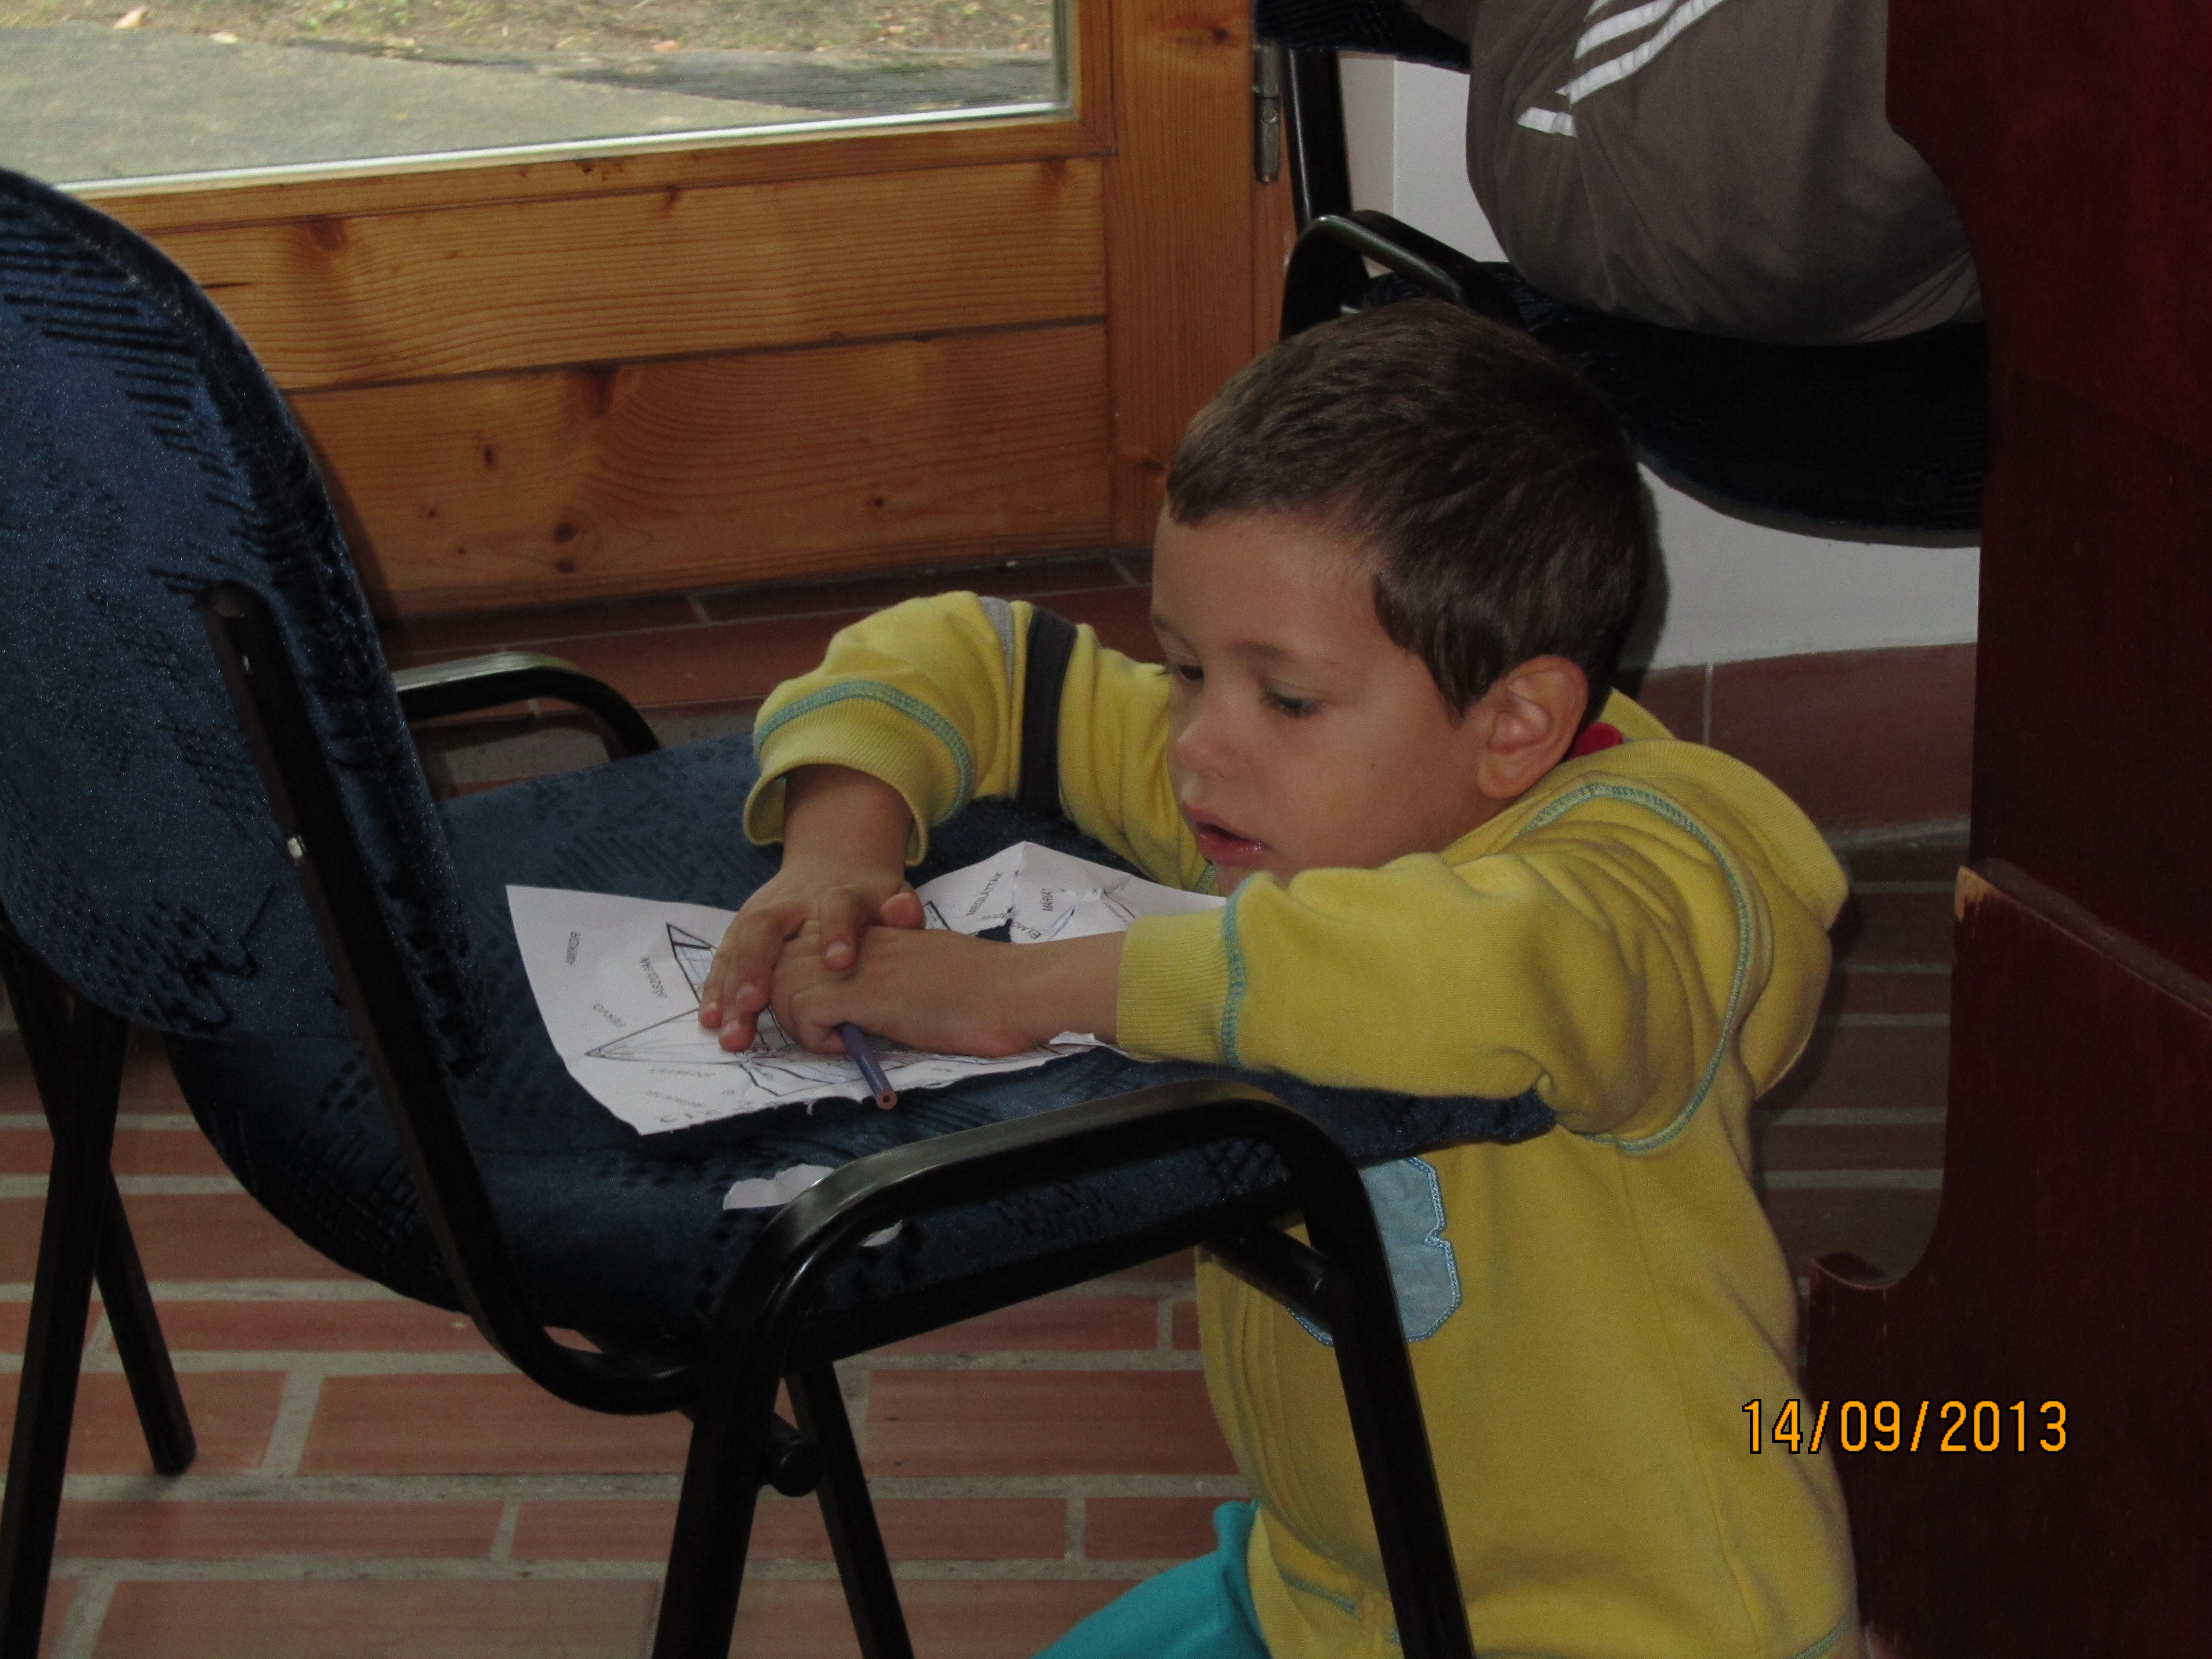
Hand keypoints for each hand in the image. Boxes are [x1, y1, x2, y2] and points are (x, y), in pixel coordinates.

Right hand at [701, 863, 923, 1049]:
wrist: (832, 866)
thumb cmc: (865, 900)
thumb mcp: (889, 898)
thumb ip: (899, 910)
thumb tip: (905, 911)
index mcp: (834, 893)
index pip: (836, 907)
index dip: (836, 933)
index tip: (839, 963)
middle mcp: (788, 902)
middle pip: (766, 926)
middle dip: (757, 965)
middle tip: (755, 1001)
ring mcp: (759, 916)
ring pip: (740, 948)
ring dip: (731, 991)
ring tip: (732, 1034)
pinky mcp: (741, 934)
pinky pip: (724, 962)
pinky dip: (717, 991)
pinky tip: (713, 1022)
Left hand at [768, 924, 1122, 1058]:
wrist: (1016, 991)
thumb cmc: (989, 992)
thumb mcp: (928, 973)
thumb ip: (894, 978)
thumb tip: (869, 1008)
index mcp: (879, 933)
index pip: (807, 943)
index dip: (801, 980)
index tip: (821, 1012)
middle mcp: (861, 941)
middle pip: (782, 961)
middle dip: (787, 1003)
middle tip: (820, 1033)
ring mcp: (860, 964)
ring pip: (782, 986)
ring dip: (798, 1022)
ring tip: (833, 1040)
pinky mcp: (863, 993)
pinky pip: (804, 1012)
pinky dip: (815, 1037)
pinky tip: (847, 1046)